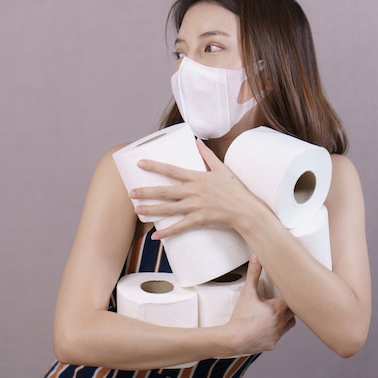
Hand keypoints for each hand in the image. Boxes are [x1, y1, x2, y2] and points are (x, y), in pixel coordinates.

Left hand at [129, 139, 255, 239]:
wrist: (247, 211)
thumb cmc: (235, 190)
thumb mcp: (222, 168)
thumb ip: (207, 155)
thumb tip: (197, 141)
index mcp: (197, 177)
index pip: (171, 170)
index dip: (154, 166)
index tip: (140, 163)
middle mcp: (193, 191)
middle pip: (164, 191)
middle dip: (145, 192)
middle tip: (131, 192)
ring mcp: (195, 206)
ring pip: (168, 209)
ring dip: (151, 210)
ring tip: (137, 210)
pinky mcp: (199, 220)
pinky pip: (179, 227)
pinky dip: (167, 232)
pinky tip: (155, 236)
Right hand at [226, 256, 295, 355]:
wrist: (234, 339)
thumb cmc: (240, 318)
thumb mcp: (247, 293)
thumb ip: (253, 274)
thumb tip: (256, 259)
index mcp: (277, 309)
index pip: (293, 298)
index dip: (292, 293)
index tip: (292, 289)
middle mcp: (280, 322)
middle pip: (294, 312)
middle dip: (289, 305)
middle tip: (283, 299)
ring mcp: (277, 334)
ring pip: (289, 324)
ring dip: (285, 318)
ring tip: (276, 312)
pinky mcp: (272, 343)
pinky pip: (279, 335)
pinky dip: (275, 330)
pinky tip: (267, 326)